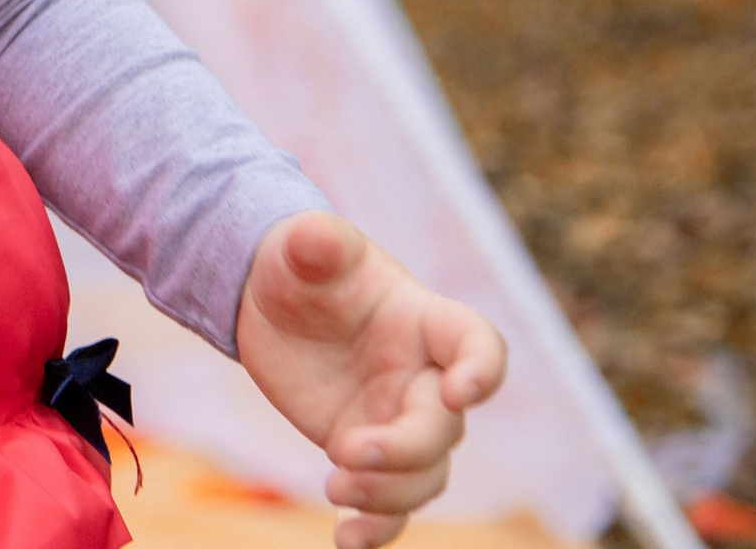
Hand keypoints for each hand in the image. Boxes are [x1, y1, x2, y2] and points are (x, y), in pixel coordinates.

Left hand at [236, 212, 506, 548]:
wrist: (273, 300)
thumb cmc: (301, 264)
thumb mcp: (303, 247)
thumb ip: (315, 242)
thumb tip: (317, 237)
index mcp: (424, 321)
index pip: (478, 346)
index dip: (482, 372)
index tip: (459, 393)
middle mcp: (424, 378)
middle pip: (445, 430)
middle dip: (405, 450)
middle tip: (345, 452)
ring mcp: (399, 420)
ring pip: (425, 477)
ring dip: (389, 495)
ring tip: (336, 488)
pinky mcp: (368, 452)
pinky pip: (391, 505)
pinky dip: (375, 529)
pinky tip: (344, 541)